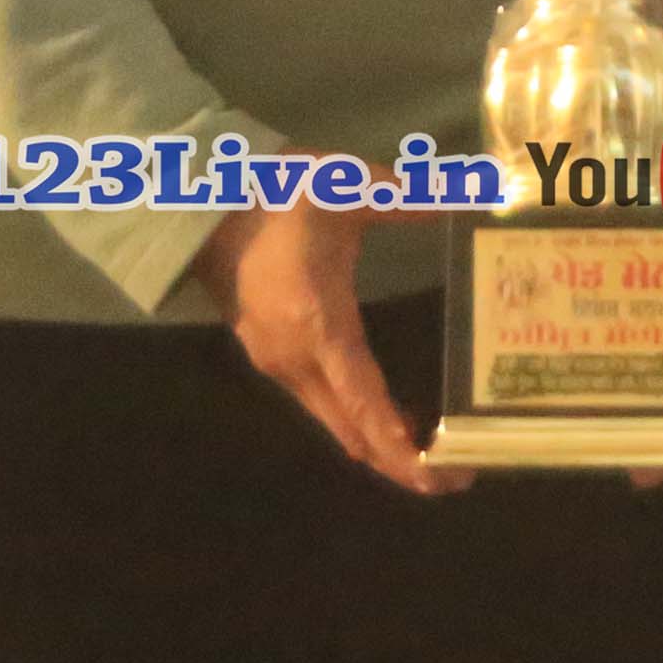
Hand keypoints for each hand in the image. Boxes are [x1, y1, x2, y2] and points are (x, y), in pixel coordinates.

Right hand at [199, 199, 441, 493]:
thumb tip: (464, 194)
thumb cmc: (275, 195)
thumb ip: (404, 199)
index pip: (362, 400)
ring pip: (334, 422)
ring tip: (434, 452)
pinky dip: (356, 420)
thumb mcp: (343, 188)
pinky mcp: (269, 356)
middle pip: (351, 430)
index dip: (396, 443)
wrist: (199, 200)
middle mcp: (295, 358)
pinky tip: (389, 414)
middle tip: (457, 475)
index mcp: (318, 323)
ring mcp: (277, 362)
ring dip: (378, 442)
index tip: (433, 474)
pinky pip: (319, 404)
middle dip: (400, 460)